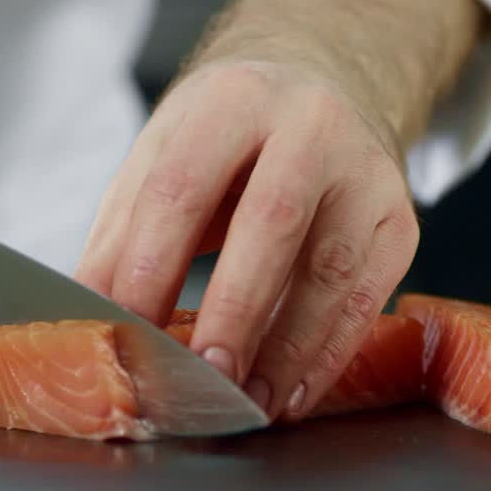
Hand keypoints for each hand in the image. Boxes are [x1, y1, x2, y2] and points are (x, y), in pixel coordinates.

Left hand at [75, 0, 482, 421]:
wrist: (323, 88)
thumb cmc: (226, 142)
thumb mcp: (161, 160)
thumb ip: (122, 236)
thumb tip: (91, 316)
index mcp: (229, 100)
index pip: (182, 186)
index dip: (152, 263)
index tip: (131, 328)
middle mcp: (308, 124)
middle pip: (269, 221)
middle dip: (234, 307)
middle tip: (205, 373)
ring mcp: (364, 171)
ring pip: (330, 268)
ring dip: (286, 348)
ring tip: (248, 403)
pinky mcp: (399, 220)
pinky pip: (367, 298)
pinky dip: (327, 355)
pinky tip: (291, 392)